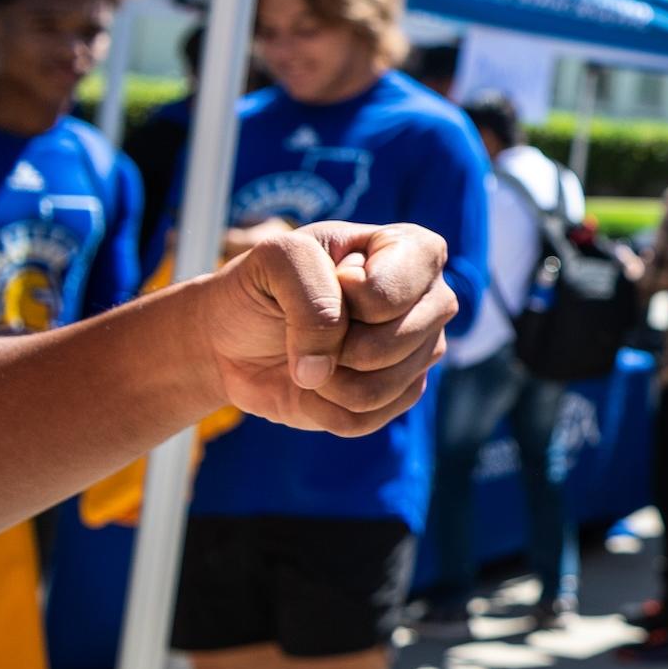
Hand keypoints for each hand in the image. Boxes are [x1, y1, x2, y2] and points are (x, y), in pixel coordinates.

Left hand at [195, 222, 456, 435]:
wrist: (236, 337)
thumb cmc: (265, 285)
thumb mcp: (278, 260)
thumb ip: (312, 298)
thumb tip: (324, 371)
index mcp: (413, 250)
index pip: (390, 293)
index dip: (346, 298)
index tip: (327, 277)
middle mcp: (431, 300)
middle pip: (396, 343)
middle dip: (337, 343)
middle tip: (313, 325)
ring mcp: (421, 350)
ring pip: (382, 387)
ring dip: (327, 380)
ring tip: (312, 355)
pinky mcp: (401, 394)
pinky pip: (367, 418)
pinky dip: (323, 407)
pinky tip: (316, 382)